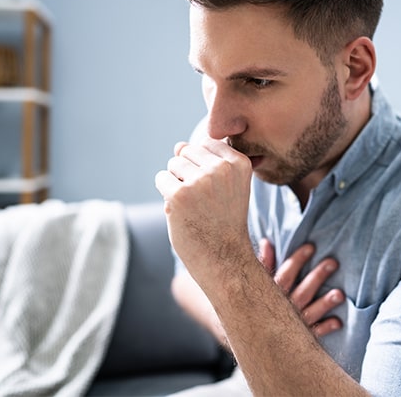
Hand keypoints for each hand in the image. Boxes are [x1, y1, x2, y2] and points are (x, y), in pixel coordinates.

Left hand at [155, 139, 253, 278]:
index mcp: (239, 162)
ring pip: (173, 163)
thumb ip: (206, 160)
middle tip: (203, 200)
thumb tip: (178, 145)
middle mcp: (222, 168)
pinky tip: (181, 210)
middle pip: (188, 151)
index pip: (207, 143)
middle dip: (188, 172)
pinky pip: (161, 178)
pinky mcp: (179, 194)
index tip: (216, 190)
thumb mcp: (226, 184)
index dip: (204, 166)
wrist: (223, 257)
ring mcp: (200, 181)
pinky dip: (165, 194)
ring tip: (194, 205)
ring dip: (176, 182)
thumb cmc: (223, 220)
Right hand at [259, 239, 343, 336]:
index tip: (311, 247)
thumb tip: (266, 241)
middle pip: (302, 291)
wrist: (252, 339)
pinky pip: (314, 333)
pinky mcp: (300, 338)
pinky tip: (338, 322)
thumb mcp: (256, 283)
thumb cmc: (256, 305)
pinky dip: (325, 327)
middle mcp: (283, 307)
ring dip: (324, 304)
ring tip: (339, 294)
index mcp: (272, 292)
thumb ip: (263, 264)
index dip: (297, 260)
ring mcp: (293, 324)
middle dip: (317, 277)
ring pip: (310, 312)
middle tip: (332, 263)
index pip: (285, 274)